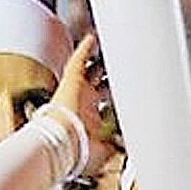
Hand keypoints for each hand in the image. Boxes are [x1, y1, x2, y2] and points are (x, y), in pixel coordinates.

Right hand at [47, 33, 120, 172]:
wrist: (61, 144)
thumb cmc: (78, 151)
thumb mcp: (105, 151)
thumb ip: (118, 146)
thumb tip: (129, 146)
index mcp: (91, 120)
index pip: (104, 106)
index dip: (114, 101)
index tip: (127, 96)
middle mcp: (84, 104)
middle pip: (98, 86)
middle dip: (108, 79)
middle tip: (120, 69)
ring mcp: (78, 91)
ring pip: (90, 71)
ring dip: (98, 61)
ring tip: (107, 49)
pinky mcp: (72, 81)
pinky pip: (78, 60)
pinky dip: (85, 48)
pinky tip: (92, 38)